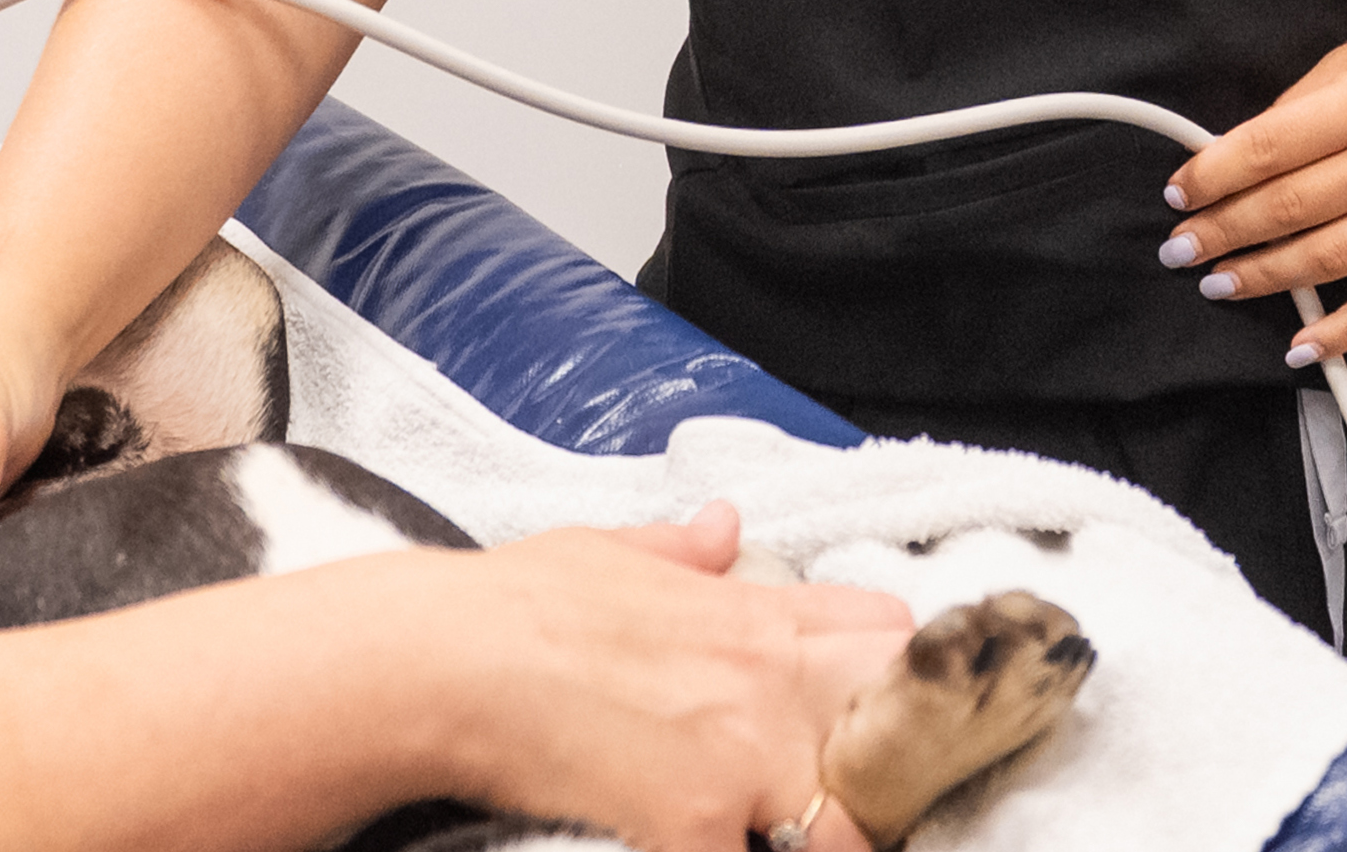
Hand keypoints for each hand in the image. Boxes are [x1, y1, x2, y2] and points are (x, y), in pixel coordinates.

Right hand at [387, 503, 903, 851]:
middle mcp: (770, 682)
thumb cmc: (515, 602)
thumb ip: (685, 551)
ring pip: (852, 817)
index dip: (891, 671)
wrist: (443, 660)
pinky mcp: (694, 820)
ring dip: (832, 832)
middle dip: (895, 758)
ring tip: (791, 833)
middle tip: (860, 787)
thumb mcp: (612, 553)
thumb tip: (724, 525)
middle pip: (903, 724)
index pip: (887, 631)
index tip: (875, 700)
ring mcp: (741, 756)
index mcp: (756, 615)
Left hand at [1161, 2, 1346, 366]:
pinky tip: (1304, 344)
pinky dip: (1346, 330)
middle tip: (1182, 249)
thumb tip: (1237, 159)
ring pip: (1331, 259)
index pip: (1266, 150)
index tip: (1179, 196)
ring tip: (1222, 283)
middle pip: (1289, 209)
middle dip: (1222, 233)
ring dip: (1266, 278)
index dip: (1212, 178)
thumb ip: (1300, 107)